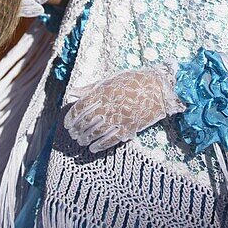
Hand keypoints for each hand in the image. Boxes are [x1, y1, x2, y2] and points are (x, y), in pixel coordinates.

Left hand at [63, 65, 180, 152]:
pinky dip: (99, 145)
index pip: (81, 107)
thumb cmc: (133, 81)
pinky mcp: (129, 127)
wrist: (159, 88)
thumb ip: (90, 88)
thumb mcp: (110, 80)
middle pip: (86, 122)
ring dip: (85, 138)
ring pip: (96, 132)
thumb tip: (72, 92)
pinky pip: (111, 140)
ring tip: (81, 141)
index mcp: (104, 91)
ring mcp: (120, 117)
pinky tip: (93, 147)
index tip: (67, 124)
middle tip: (73, 134)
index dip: (71, 118)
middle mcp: (110, 105)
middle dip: (76, 130)